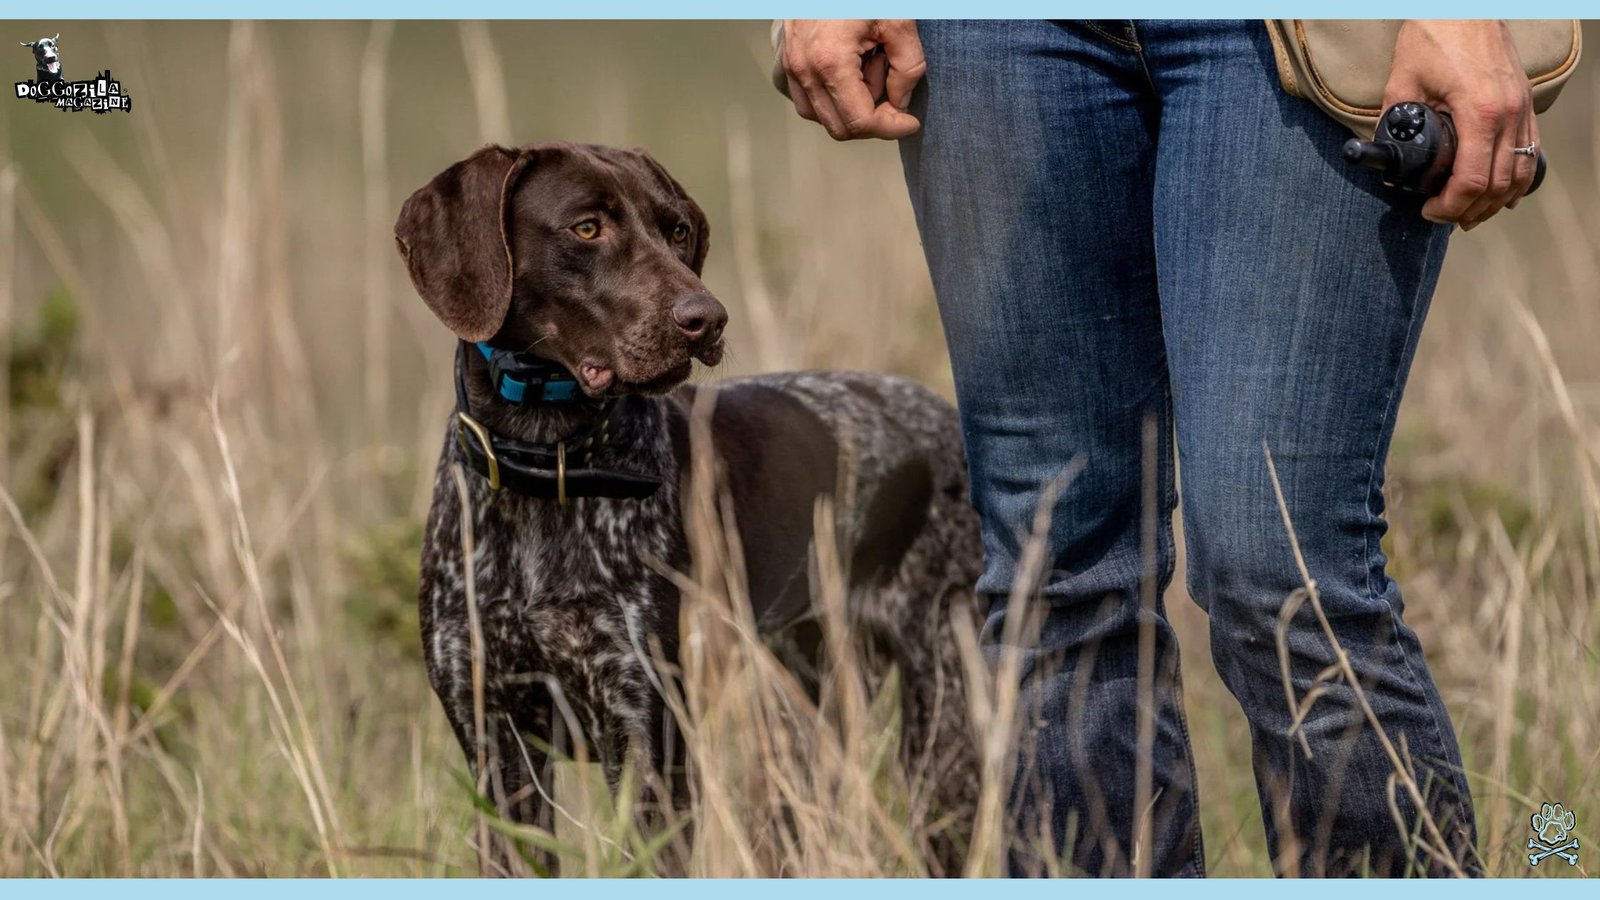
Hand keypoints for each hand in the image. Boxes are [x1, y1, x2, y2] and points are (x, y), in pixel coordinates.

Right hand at [779, 20, 923, 140]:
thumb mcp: (898, 20)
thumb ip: (908, 66)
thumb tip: (900, 101)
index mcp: (831, 61)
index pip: (860, 121)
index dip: (890, 128)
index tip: (911, 121)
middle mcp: (805, 71)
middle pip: (841, 128)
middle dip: (872, 118)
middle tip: (890, 85)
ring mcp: (792, 68)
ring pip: (823, 119)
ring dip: (851, 108)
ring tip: (869, 71)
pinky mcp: (788, 64)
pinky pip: (809, 101)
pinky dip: (834, 100)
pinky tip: (853, 75)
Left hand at [1381, 20, 1536, 230]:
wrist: (1465, 4)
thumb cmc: (1433, 35)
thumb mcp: (1402, 82)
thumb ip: (1394, 122)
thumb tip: (1385, 156)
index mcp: (1479, 112)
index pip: (1471, 180)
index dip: (1450, 206)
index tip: (1430, 212)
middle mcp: (1509, 114)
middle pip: (1498, 184)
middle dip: (1470, 210)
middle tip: (1445, 218)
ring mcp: (1522, 108)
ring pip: (1521, 172)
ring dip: (1496, 200)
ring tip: (1470, 213)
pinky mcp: (1526, 102)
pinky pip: (1531, 151)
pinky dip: (1516, 178)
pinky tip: (1499, 191)